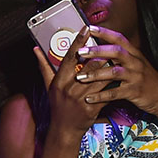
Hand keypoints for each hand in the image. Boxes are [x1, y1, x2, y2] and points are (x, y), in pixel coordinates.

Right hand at [34, 26, 108, 142]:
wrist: (64, 130)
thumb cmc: (57, 106)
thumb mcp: (49, 86)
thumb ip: (44, 67)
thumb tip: (36, 50)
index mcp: (60, 81)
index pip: (70, 56)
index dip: (79, 41)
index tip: (86, 28)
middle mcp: (70, 88)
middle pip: (89, 65)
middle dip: (101, 52)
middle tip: (110, 41)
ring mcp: (81, 98)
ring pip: (100, 77)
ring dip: (110, 66)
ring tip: (119, 56)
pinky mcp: (92, 108)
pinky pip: (105, 93)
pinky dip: (113, 85)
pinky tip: (121, 78)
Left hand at [71, 26, 157, 122]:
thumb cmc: (146, 79)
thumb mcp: (135, 64)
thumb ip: (120, 56)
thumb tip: (100, 49)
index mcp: (134, 54)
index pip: (119, 38)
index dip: (104, 32)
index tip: (89, 28)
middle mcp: (135, 62)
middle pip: (116, 52)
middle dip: (97, 51)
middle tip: (80, 51)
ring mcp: (135, 77)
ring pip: (114, 72)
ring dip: (95, 74)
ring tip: (80, 77)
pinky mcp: (134, 92)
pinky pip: (115, 93)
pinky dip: (101, 96)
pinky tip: (89, 98)